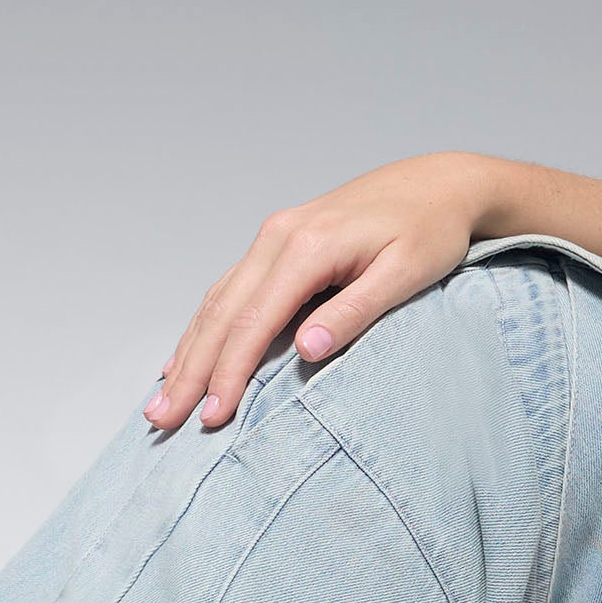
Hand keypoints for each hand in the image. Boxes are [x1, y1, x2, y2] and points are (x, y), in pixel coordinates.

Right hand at [148, 154, 498, 431]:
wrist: (440, 182)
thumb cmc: (431, 229)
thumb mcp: (407, 274)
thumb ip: (355, 312)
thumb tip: (307, 351)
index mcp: (308, 247)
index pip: (254, 322)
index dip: (229, 374)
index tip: (213, 417)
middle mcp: (279, 237)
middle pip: (221, 314)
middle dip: (190, 371)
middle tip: (161, 419)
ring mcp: (274, 236)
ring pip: (217, 301)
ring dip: (188, 352)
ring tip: (162, 399)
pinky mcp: (279, 241)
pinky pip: (230, 289)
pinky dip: (204, 325)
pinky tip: (187, 354)